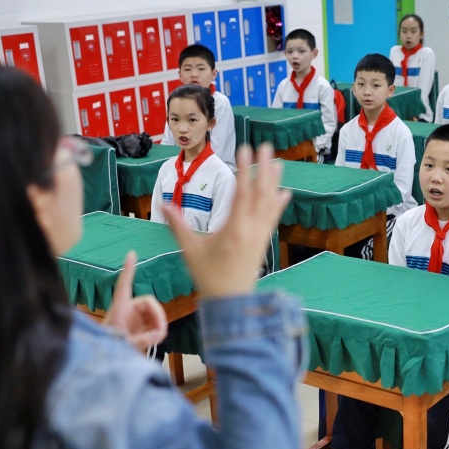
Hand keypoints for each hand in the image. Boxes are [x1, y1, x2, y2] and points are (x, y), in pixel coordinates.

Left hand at [103, 251, 167, 350]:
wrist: (107, 358)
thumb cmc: (111, 347)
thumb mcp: (125, 345)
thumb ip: (142, 340)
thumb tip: (159, 334)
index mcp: (120, 308)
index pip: (124, 286)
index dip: (128, 270)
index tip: (131, 253)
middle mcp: (128, 308)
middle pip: (149, 302)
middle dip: (158, 316)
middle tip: (161, 332)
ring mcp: (135, 317)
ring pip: (154, 313)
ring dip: (159, 324)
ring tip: (158, 339)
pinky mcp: (141, 325)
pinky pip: (155, 323)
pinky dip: (158, 330)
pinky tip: (156, 339)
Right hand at [164, 144, 290, 297]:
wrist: (231, 302)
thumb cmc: (208, 277)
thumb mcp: (190, 251)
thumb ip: (178, 226)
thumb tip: (163, 204)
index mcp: (234, 230)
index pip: (241, 193)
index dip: (244, 170)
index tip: (244, 150)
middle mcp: (251, 231)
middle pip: (261, 193)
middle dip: (263, 168)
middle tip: (264, 146)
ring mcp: (260, 236)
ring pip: (270, 204)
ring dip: (273, 182)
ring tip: (277, 162)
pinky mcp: (263, 242)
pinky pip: (273, 218)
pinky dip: (278, 204)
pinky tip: (284, 192)